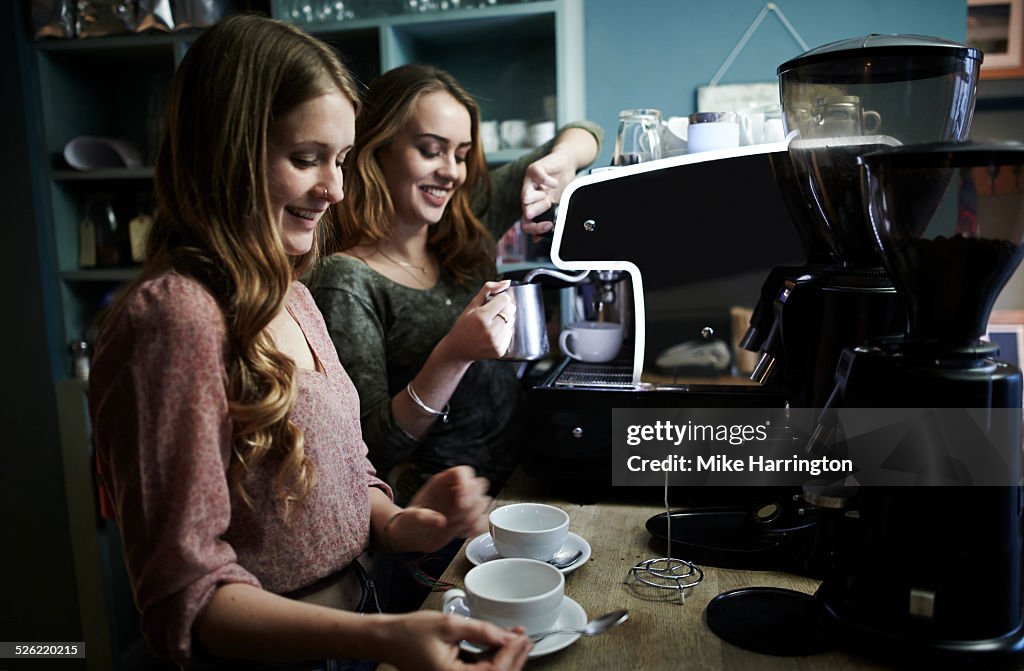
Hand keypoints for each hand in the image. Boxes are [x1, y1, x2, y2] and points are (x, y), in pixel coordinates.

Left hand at [384, 466, 491, 553]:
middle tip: (458, 516)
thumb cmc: (408, 523)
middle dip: (472, 502)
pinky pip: (483, 519)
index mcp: (441, 483)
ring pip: (483, 501)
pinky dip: (477, 527)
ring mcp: (463, 505)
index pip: (462, 473)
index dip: (466, 485)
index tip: (461, 504)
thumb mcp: (409, 519)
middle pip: (478, 485)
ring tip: (457, 526)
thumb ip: (421, 517)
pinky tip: (462, 533)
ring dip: (474, 516)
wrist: (410, 537)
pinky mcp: (468, 519)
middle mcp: (455, 491)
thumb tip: (439, 520)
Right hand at [384, 611, 530, 670]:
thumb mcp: (449, 625)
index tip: (522, 637)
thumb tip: (506, 636)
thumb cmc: (409, 633)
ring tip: (518, 640)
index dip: (512, 653)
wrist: (388, 638)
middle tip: (525, 638)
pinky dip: (493, 660)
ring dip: (506, 659)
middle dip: (514, 658)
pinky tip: (501, 645)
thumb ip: (481, 630)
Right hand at [440, 281, 515, 363]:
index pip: (505, 299)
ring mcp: (495, 342)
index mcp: (481, 317)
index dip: (499, 299)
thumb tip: (507, 282)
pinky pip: (510, 333)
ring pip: (512, 321)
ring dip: (504, 320)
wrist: (458, 349)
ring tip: (489, 326)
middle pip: (511, 309)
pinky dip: (504, 332)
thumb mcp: (472, 305)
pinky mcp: (500, 351)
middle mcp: (489, 331)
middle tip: (491, 314)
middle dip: (503, 308)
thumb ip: (489, 289)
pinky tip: (491, 335)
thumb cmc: (464, 325)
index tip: (492, 303)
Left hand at [520, 149, 577, 237]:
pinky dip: (547, 181)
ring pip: (526, 195)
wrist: (566, 164)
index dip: (535, 228)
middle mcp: (529, 196)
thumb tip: (539, 238)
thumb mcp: (559, 204)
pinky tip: (554, 183)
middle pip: (525, 210)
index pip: (527, 223)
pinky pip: (537, 176)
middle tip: (546, 205)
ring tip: (547, 194)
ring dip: (537, 198)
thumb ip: (551, 218)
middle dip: (535, 210)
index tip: (549, 226)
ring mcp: (530, 182)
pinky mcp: (535, 169)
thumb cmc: (561, 184)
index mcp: (534, 207)